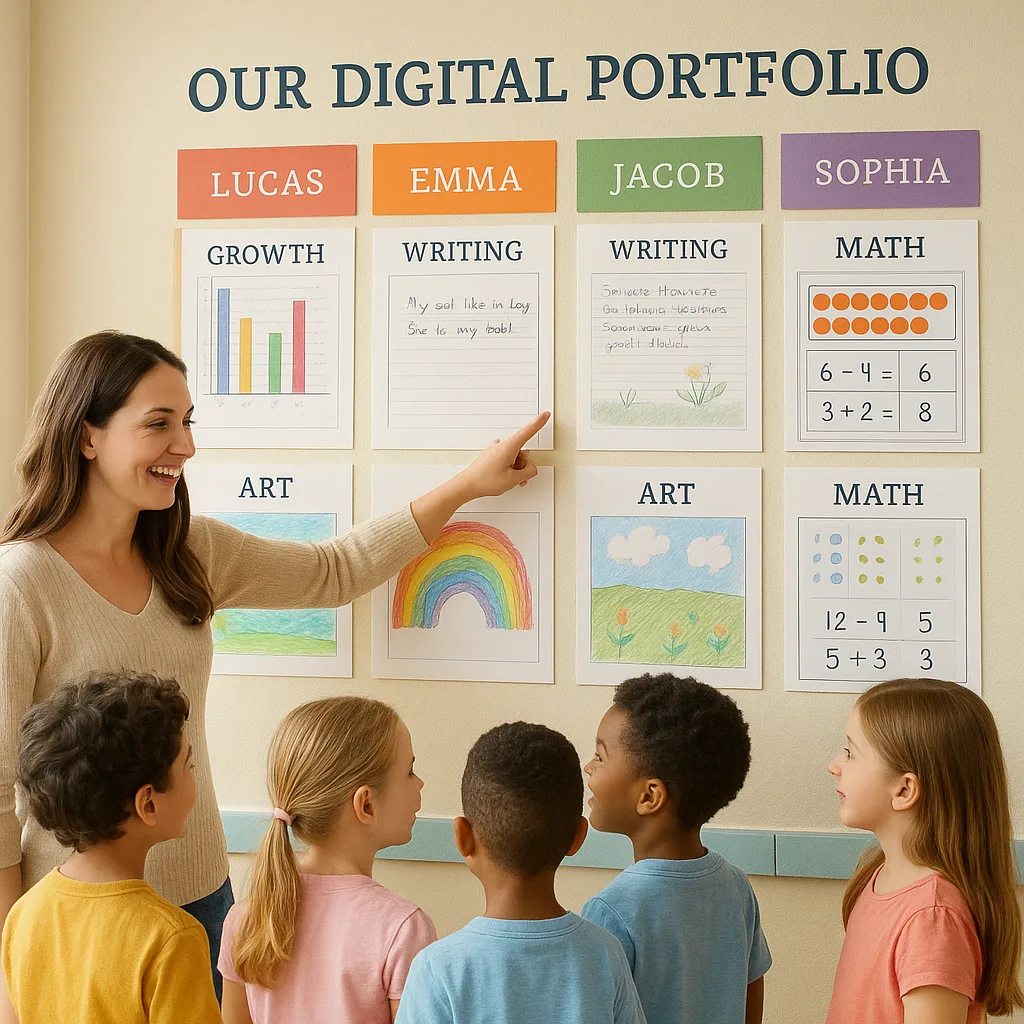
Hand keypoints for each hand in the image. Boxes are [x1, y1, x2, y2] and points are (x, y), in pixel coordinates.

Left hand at [409, 412, 550, 543]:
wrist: (466, 485)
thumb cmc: (485, 481)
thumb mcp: (513, 479)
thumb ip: (528, 472)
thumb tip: (531, 469)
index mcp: (508, 447)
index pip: (528, 432)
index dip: (538, 423)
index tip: (545, 414)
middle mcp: (502, 446)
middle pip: (523, 452)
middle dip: (525, 466)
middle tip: (518, 479)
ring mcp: (496, 450)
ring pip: (515, 457)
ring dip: (517, 470)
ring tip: (509, 481)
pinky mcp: (492, 456)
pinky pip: (507, 459)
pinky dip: (510, 468)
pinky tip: (504, 476)